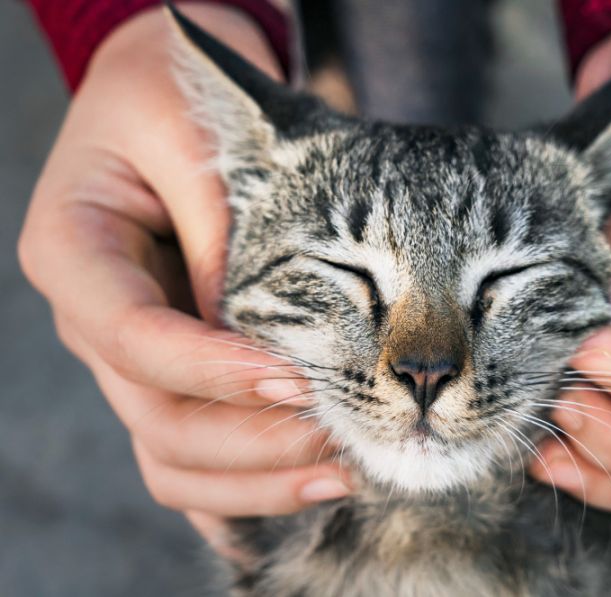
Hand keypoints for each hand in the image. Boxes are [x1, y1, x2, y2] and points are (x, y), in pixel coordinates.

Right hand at [18, 5, 349, 548]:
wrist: (165, 100)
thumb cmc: (176, 100)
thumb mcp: (197, 133)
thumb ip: (224, 230)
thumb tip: (266, 337)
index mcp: (75, 253)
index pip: (133, 338)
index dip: (215, 371)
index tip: (301, 380)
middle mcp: (94, 319)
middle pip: (158, 418)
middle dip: (256, 440)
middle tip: (347, 435)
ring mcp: (131, 358)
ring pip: (172, 457)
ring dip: (258, 479)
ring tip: (347, 472)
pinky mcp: (170, 373)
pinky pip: (189, 456)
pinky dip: (239, 488)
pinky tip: (300, 497)